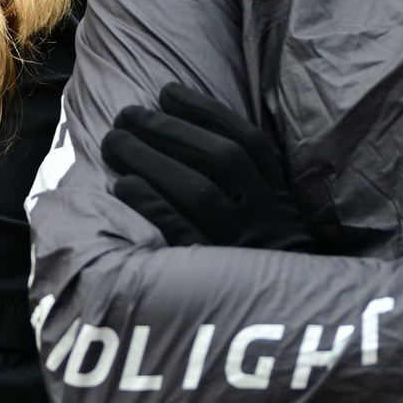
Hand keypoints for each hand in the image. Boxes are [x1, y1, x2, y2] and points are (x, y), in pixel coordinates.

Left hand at [100, 84, 321, 252]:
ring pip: (198, 192)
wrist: (287, 310)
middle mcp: (265, 213)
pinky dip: (153, 206)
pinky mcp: (216, 272)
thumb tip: (181, 123)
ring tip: (115, 142)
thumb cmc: (262, 247)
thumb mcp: (269, 208)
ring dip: (153, 161)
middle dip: (171, 130)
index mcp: (278, 191)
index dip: (206, 112)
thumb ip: (244, 174)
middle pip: (220, 160)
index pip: (246, 140)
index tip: (166, 91)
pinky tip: (124, 185)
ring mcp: (241, 242)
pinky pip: (182, 233)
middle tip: (127, 114)